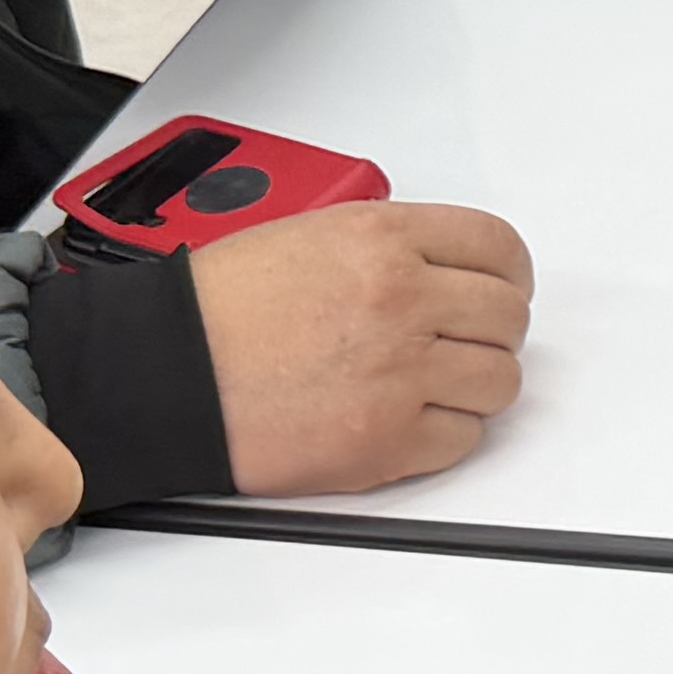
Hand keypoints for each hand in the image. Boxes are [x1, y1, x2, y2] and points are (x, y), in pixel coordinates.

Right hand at [184, 202, 534, 494]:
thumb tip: (445, 267)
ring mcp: (400, 372)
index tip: (501, 289)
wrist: (163, 372)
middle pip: (508, 317)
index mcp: (383, 239)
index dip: (509, 274)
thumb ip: (388, 246)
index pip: (499, 247)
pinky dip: (445, 433)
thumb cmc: (218, 309)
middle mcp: (401, 299)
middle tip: (461, 341)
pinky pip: (464, 438)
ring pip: (500, 382)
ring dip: (475, 385)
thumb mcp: (309, 233)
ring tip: (431, 383)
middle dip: (492, 331)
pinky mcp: (387, 439)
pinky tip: (407, 417)